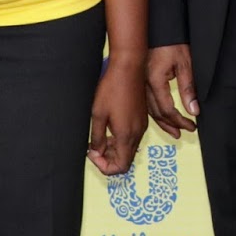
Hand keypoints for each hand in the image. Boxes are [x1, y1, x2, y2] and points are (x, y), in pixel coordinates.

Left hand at [88, 54, 146, 175]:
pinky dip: (121, 140)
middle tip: (94, 148)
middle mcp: (137, 134)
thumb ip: (97, 138)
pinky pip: (133, 138)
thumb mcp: (98, 114)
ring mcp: (141, 126)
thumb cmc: (112, 88)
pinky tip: (111, 128)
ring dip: (114, 150)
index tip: (93, 154)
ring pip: (129, 149)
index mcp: (126, 135)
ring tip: (101, 138)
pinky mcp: (142, 118)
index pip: (120, 167)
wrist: (129, 68)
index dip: (104, 167)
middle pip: (125, 160)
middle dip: (108, 159)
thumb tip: (96, 151)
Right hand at [144, 44, 198, 138]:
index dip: (180, 120)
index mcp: (154, 81)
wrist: (160, 27)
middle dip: (171, 124)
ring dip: (162, 122)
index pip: (167, 109)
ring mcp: (140, 83)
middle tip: (184, 132)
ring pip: (149, 109)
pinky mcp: (140, 80)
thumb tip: (193, 111)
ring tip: (174, 131)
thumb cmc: (173, 43)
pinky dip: (155, 112)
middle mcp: (144, 85)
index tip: (192, 126)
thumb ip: (188, 88)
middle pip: (156, 113)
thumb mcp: (185, 64)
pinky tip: (161, 117)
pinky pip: (146, 102)